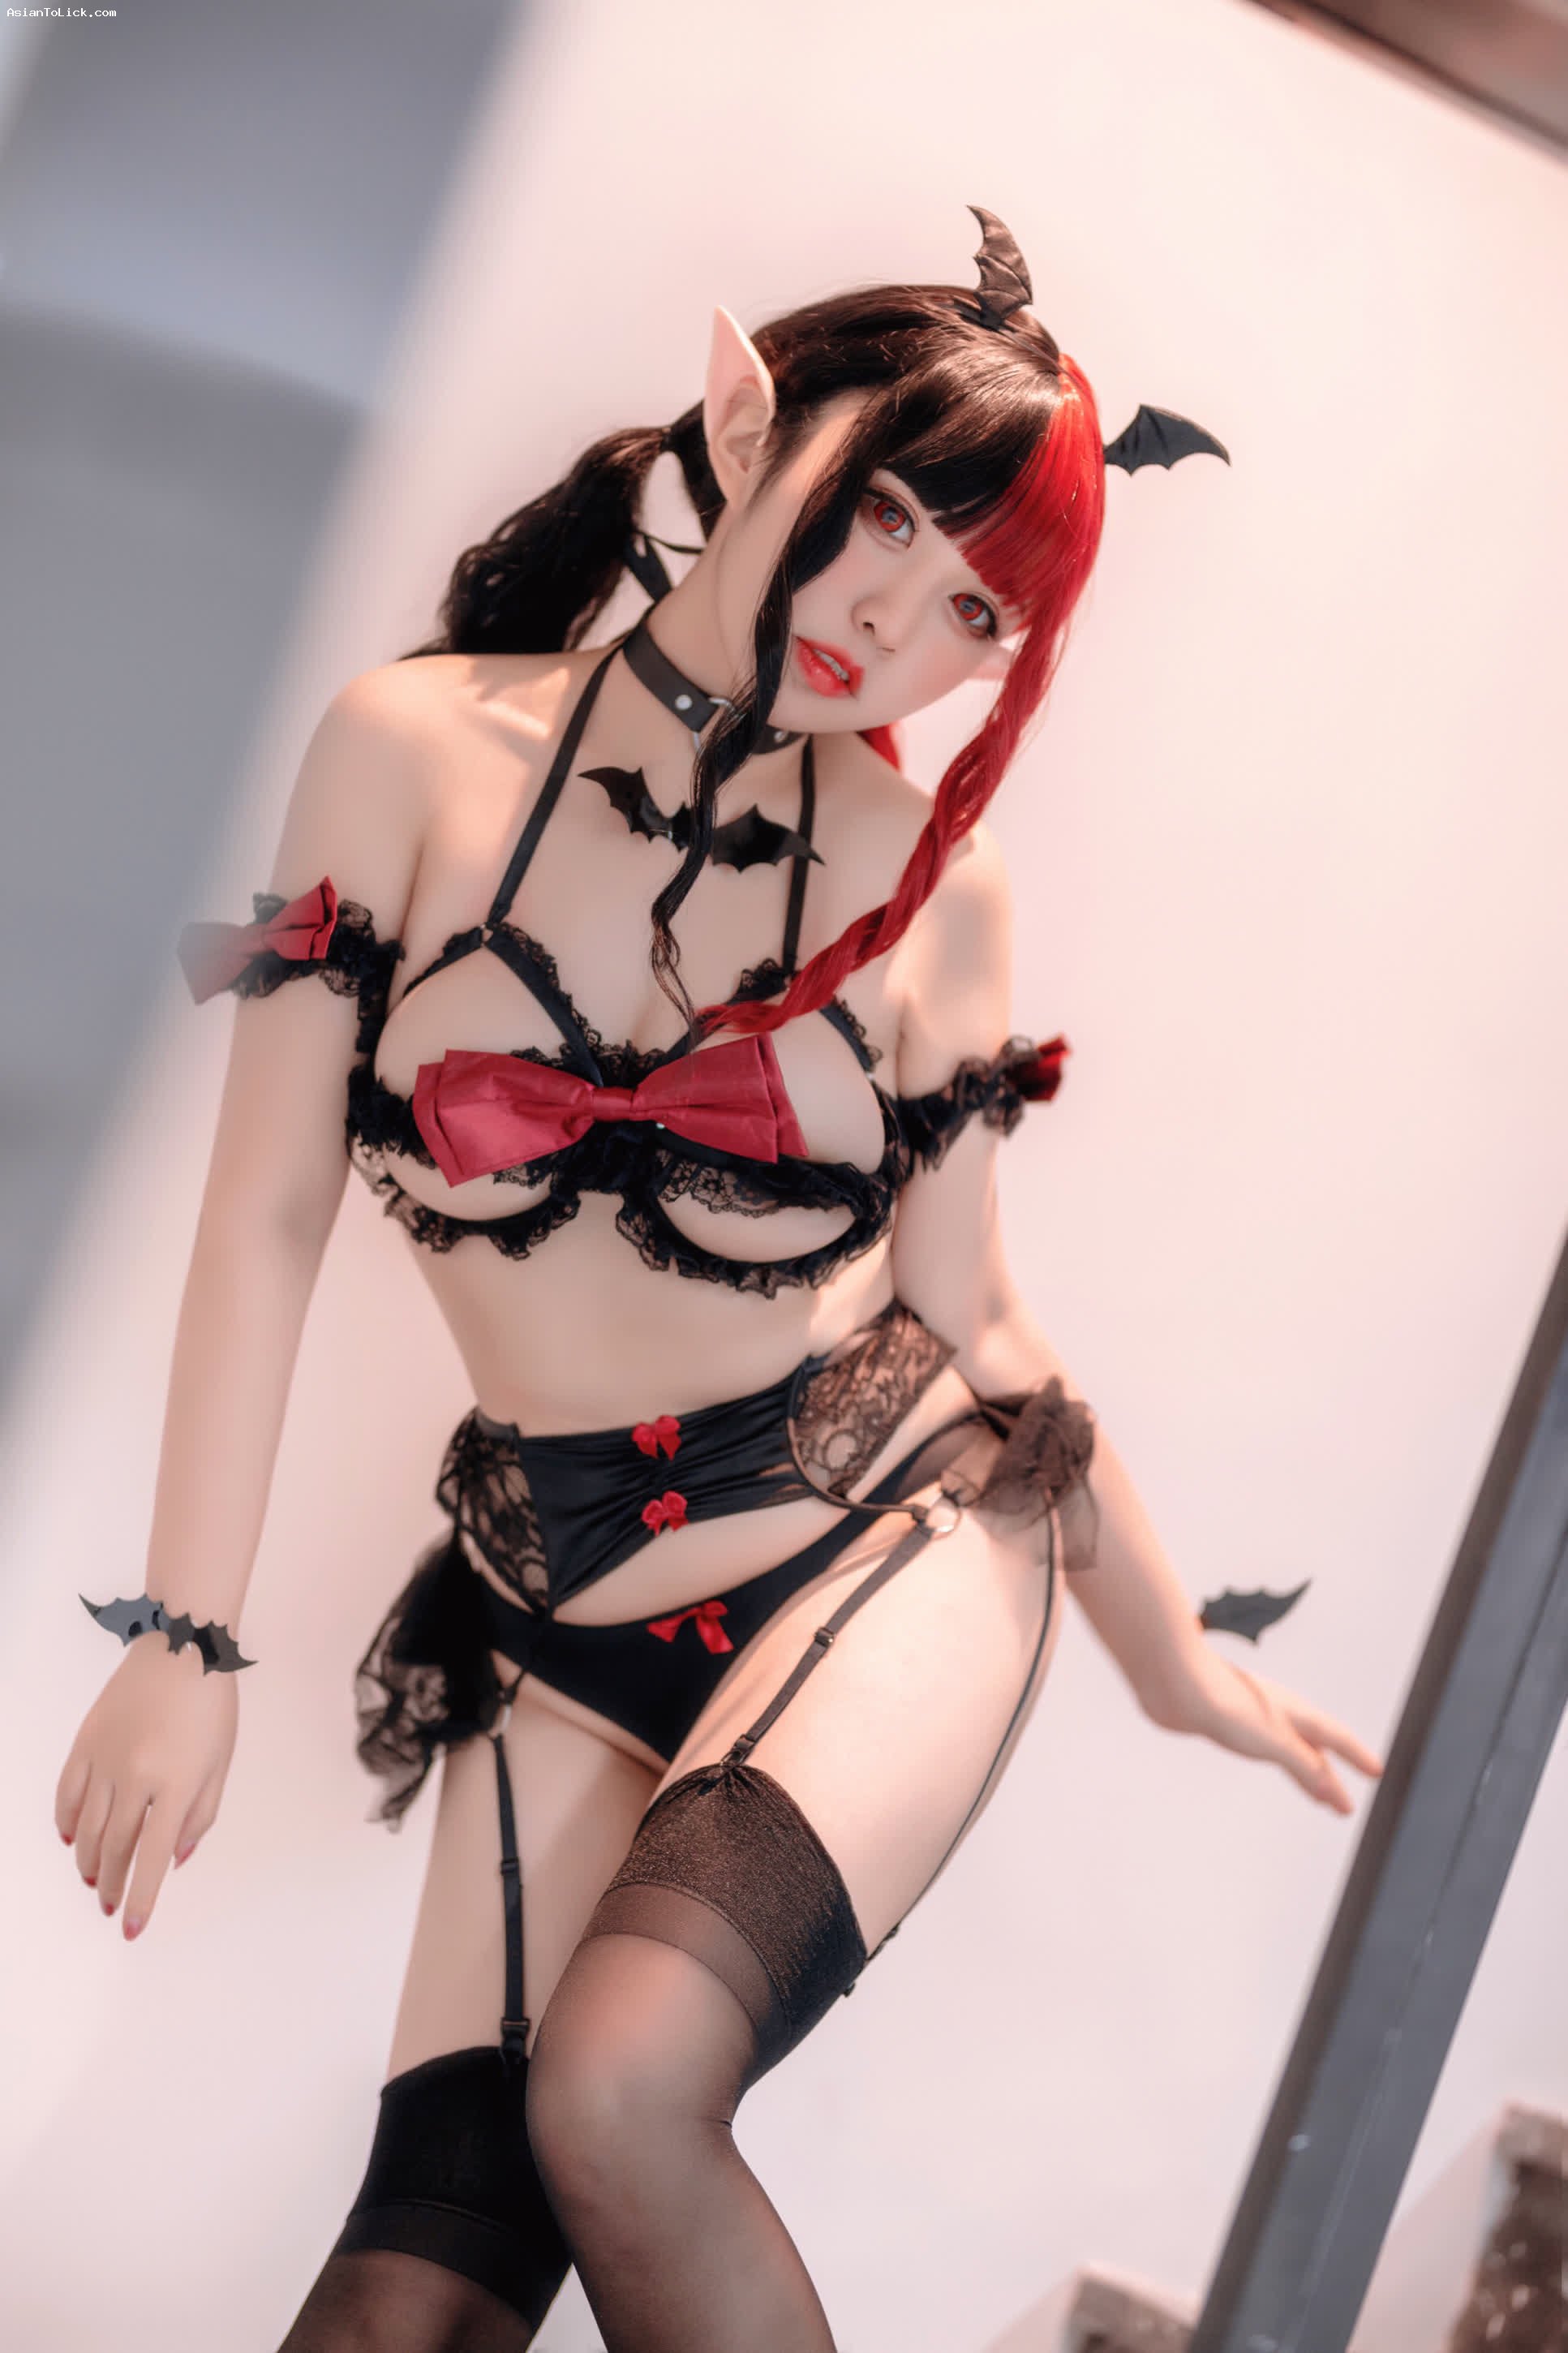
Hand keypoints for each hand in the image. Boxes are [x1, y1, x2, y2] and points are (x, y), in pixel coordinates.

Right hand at [55, 1633, 239, 1939]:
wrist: (182, 1646)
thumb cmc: (211, 1705)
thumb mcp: (220, 1763)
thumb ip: (200, 1815)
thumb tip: (174, 1860)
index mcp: (176, 1784)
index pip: (153, 1858)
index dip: (143, 1898)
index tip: (132, 1928)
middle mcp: (136, 1776)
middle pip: (116, 1848)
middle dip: (112, 1885)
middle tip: (111, 1905)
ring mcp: (106, 1758)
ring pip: (88, 1828)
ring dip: (89, 1862)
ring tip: (94, 1880)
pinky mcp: (86, 1741)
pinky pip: (68, 1793)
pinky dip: (67, 1820)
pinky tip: (72, 1838)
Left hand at [1151, 1646, 1383, 1813]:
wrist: (1172, 1680)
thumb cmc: (1223, 1703)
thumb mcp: (1272, 1741)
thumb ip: (1303, 1765)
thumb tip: (1332, 1792)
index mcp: (1293, 1712)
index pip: (1335, 1737)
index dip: (1356, 1756)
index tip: (1377, 1773)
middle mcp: (1277, 1711)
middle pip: (1313, 1748)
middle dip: (1330, 1777)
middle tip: (1343, 1805)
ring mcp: (1251, 1714)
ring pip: (1288, 1748)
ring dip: (1304, 1771)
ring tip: (1315, 1795)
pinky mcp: (1226, 1719)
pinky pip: (1264, 1746)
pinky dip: (1278, 1760)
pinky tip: (1268, 1758)